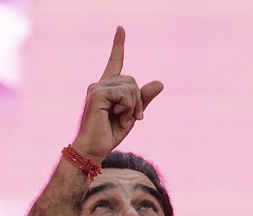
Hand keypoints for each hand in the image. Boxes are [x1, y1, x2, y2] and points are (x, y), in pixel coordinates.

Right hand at [72, 26, 163, 162]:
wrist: (92, 150)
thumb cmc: (108, 134)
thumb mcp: (132, 115)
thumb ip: (143, 99)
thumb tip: (160, 82)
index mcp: (106, 87)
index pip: (115, 62)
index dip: (118, 45)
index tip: (121, 28)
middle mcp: (100, 84)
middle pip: (133, 80)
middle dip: (138, 101)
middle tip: (130, 118)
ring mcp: (97, 87)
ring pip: (131, 87)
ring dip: (133, 106)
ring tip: (120, 118)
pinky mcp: (97, 94)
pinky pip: (125, 93)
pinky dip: (127, 107)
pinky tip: (116, 116)